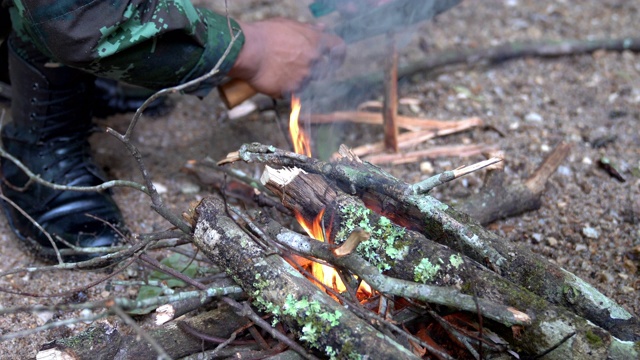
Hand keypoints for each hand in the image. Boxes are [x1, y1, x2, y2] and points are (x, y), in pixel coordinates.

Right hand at [228, 18, 345, 97]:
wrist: (247, 51)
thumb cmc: (265, 34)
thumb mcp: (289, 25)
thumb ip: (309, 29)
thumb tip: (323, 28)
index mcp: (315, 41)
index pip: (339, 48)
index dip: (339, 54)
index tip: (336, 58)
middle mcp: (313, 60)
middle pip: (322, 70)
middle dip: (313, 69)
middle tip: (295, 65)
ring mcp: (303, 77)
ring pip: (306, 82)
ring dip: (296, 79)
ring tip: (279, 70)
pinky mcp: (291, 91)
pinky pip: (292, 93)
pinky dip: (284, 89)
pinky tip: (273, 80)